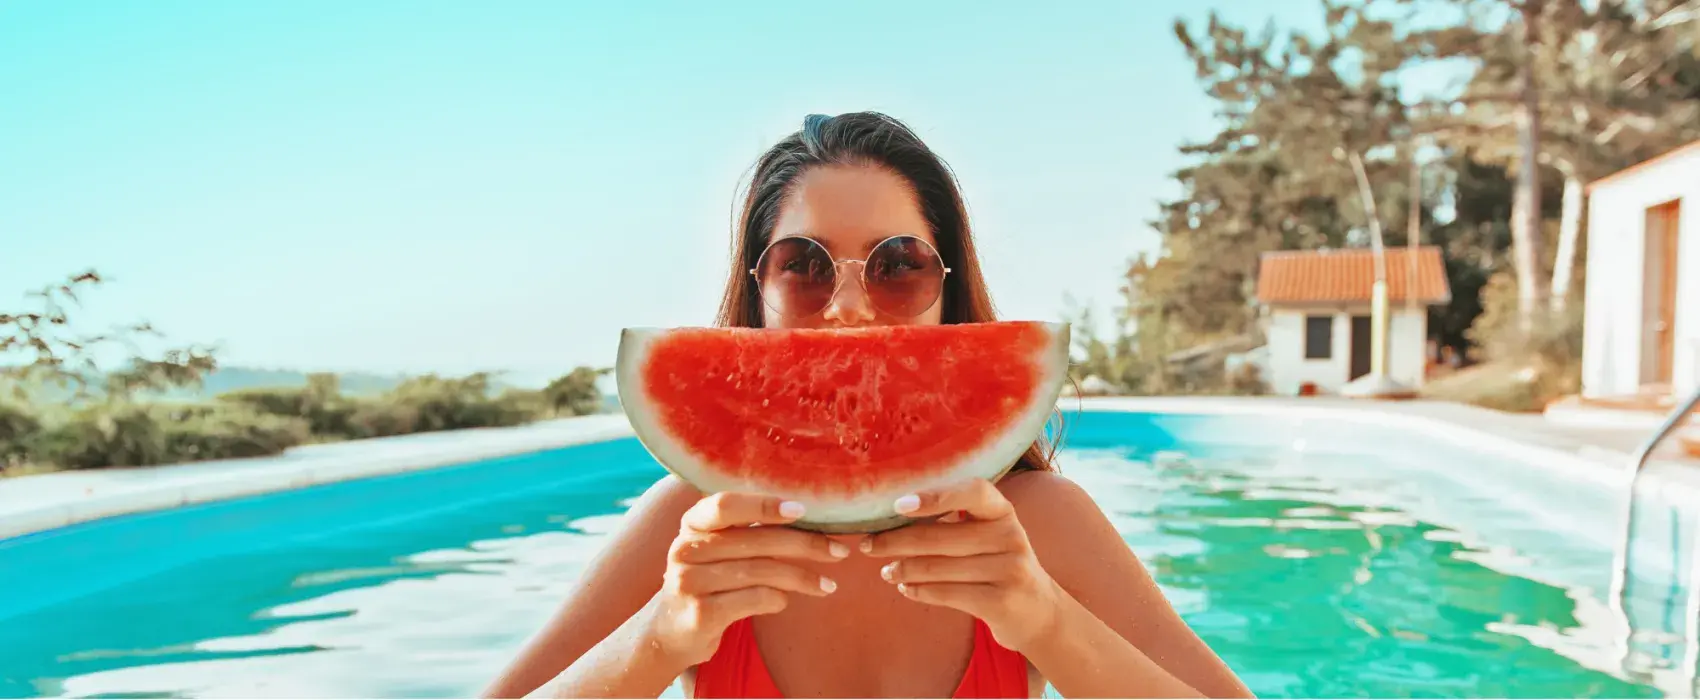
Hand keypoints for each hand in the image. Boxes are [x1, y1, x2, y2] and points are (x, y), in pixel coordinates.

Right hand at [642, 492, 849, 668]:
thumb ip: (746, 530)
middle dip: (804, 544)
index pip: (727, 505)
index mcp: (693, 523)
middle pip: (756, 540)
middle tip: (838, 551)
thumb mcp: (715, 548)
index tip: (802, 510)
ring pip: (760, 572)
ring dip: (802, 577)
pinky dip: (778, 598)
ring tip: (828, 584)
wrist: (669, 630)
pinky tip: (787, 601)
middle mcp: (686, 548)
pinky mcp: (700, 613)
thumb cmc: (707, 580)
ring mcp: (690, 582)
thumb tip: (809, 518)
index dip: (764, 505)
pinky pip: (754, 599)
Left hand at [860, 478, 1061, 652]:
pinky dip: (919, 591)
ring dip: (903, 569)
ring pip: (938, 568)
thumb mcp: (989, 535)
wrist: (1039, 611)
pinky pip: (947, 594)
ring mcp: (1009, 570)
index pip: (973, 491)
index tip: (898, 505)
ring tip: (885, 571)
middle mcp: (1010, 536)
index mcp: (1003, 511)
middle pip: (941, 536)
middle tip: (868, 544)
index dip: (936, 496)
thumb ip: (955, 521)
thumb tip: (892, 514)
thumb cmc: (998, 564)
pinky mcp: (1001, 601)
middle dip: (896, 541)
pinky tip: (905, 588)